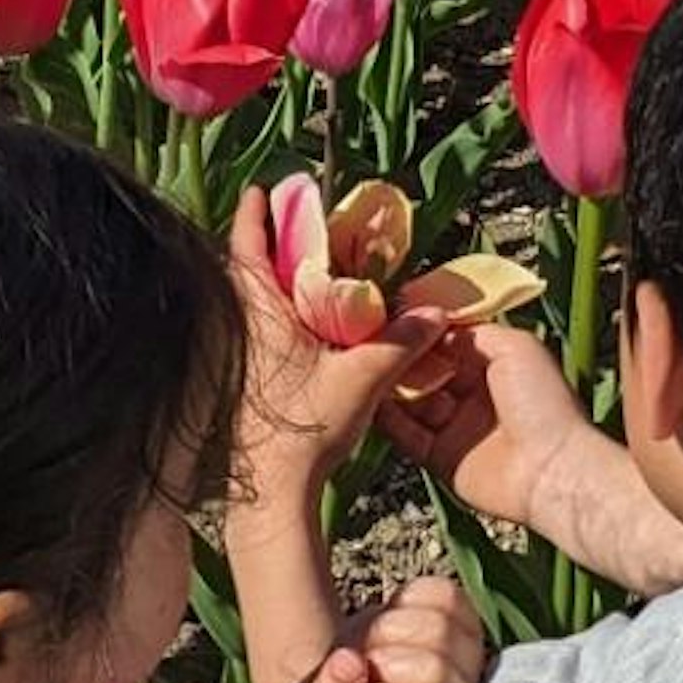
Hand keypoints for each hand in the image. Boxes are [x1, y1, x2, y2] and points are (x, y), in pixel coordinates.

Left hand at [227, 184, 439, 507]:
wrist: (274, 492)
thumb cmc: (306, 430)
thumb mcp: (364, 378)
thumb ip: (401, 342)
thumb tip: (436, 313)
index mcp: (262, 318)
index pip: (248, 251)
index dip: (252, 217)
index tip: (260, 190)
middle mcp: (247, 332)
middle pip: (250, 273)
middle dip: (272, 246)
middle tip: (299, 224)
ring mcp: (246, 360)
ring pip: (257, 305)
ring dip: (280, 283)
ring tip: (311, 268)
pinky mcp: (253, 385)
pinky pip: (267, 334)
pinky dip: (285, 317)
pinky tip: (313, 326)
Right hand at [300, 572, 486, 682]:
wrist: (358, 679)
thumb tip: (348, 661)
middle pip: (432, 672)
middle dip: (381, 659)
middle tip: (364, 668)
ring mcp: (471, 661)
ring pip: (439, 628)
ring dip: (390, 628)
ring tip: (375, 647)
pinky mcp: (467, 619)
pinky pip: (441, 594)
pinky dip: (406, 600)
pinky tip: (394, 624)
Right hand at [382, 324, 593, 531]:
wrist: (551, 469)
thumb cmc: (543, 402)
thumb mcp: (514, 346)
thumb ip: (472, 331)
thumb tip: (433, 326)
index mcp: (492, 365)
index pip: (447, 342)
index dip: (422, 330)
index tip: (393, 315)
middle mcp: (471, 395)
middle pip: (425, 370)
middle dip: (403, 356)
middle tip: (376, 340)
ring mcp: (454, 427)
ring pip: (410, 401)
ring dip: (390, 384)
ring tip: (366, 364)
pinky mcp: (439, 458)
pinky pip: (405, 434)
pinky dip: (386, 418)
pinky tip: (369, 397)